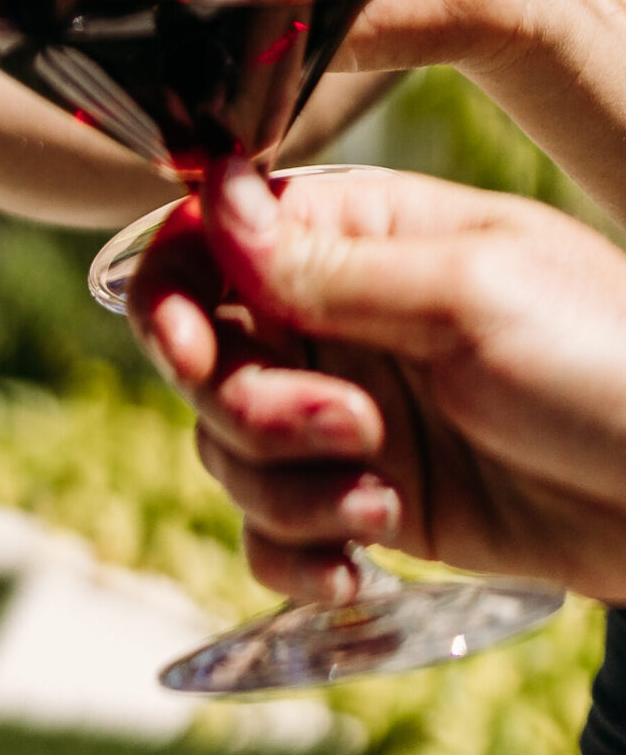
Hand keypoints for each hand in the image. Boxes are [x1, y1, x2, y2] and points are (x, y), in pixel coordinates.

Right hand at [129, 165, 625, 603]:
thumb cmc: (615, 366)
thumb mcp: (474, 295)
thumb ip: (330, 261)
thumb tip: (217, 193)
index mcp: (360, 237)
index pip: (208, 238)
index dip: (172, 291)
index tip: (192, 347)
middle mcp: (337, 320)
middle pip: (200, 354)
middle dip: (247, 405)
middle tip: (344, 429)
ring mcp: (348, 415)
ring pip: (225, 446)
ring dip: (283, 486)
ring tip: (381, 497)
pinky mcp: (367, 499)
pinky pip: (269, 530)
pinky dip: (293, 552)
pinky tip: (358, 561)